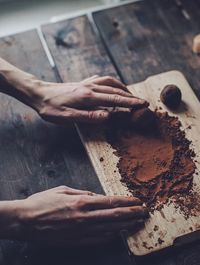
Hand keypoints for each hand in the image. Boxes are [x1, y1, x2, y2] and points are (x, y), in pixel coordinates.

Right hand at [15, 186, 147, 245]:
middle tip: (145, 212)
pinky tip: (118, 233)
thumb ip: (82, 192)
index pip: (111, 201)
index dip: (127, 201)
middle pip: (115, 215)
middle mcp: (85, 217)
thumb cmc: (42, 202)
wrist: (25, 221)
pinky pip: (98, 240)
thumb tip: (96, 196)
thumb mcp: (63, 189)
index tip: (138, 201)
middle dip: (132, 214)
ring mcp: (81, 231)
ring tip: (136, 223)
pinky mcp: (76, 241)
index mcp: (81, 201)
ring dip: (125, 225)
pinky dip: (111, 236)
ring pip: (110, 229)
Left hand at [33, 75, 148, 123]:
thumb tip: (108, 117)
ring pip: (111, 82)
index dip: (130, 103)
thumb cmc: (51, 108)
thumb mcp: (67, 117)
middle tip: (144, 102)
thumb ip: (88, 116)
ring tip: (131, 95)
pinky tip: (113, 87)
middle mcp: (90, 87)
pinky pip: (103, 80)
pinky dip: (113, 83)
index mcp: (87, 96)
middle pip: (116, 90)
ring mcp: (87, 83)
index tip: (143, 105)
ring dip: (123, 88)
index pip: (114, 99)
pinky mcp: (84, 82)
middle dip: (131, 96)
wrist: (39, 94)